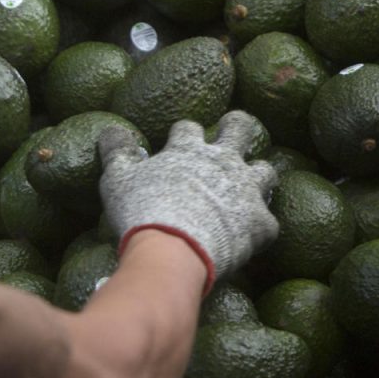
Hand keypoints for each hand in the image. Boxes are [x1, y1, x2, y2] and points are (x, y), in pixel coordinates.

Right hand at [98, 111, 279, 287]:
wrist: (173, 251)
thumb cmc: (142, 212)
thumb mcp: (118, 179)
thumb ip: (116, 152)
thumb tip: (109, 130)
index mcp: (188, 149)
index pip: (188, 128)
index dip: (183, 134)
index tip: (177, 141)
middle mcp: (223, 162)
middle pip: (239, 128)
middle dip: (235, 127)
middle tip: (231, 132)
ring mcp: (246, 191)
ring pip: (265, 171)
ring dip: (258, 176)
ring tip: (251, 186)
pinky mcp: (259, 223)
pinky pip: (269, 223)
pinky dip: (260, 228)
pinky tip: (251, 237)